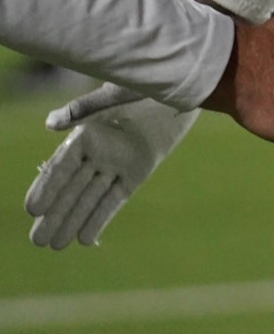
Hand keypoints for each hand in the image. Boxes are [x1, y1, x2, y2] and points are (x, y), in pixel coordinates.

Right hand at [26, 90, 199, 248]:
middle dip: (55, 214)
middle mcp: (98, 152)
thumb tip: (51, 123)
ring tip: (55, 245)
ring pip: (90, 198)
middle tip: (37, 241)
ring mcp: (116, 164)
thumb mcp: (116, 96)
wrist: (181, 92)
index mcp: (87, 133)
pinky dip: (101, 217)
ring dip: (74, 221)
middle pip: (71, 188)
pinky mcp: (136, 174)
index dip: (46, 188)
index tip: (32, 209)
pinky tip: (85, 238)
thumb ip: (84, 110)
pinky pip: (115, 199)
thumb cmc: (146, 88)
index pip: (61, 166)